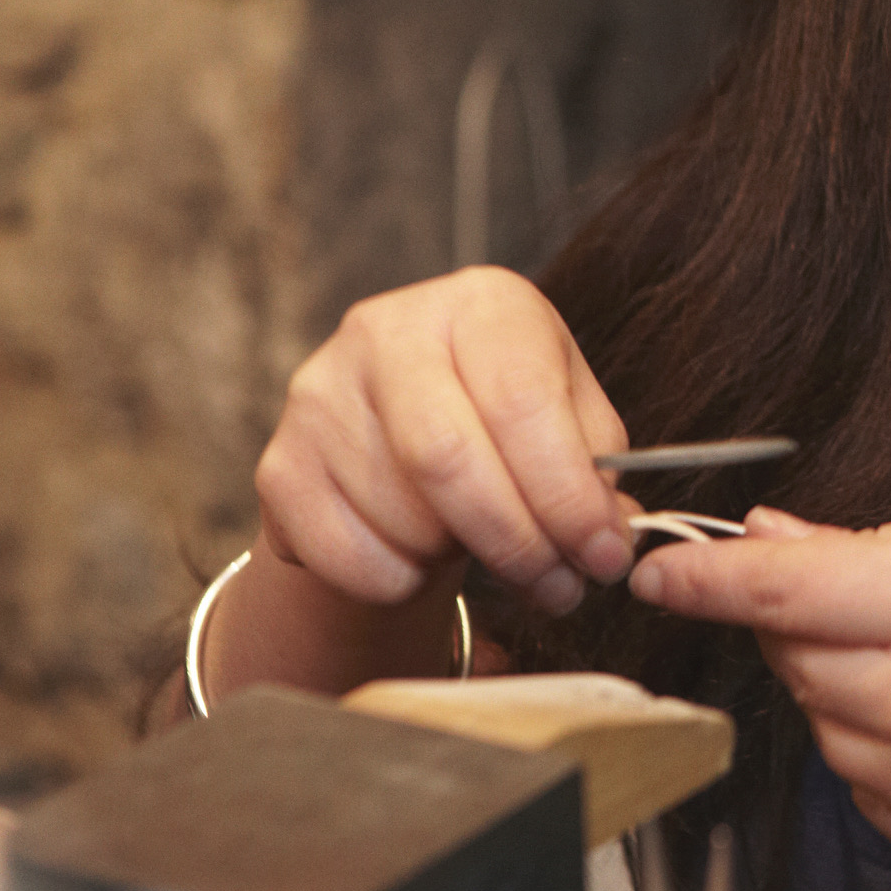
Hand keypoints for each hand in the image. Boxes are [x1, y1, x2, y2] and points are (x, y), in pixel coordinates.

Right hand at [254, 266, 635, 619]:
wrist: (402, 437)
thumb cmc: (504, 423)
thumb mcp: (569, 418)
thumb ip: (595, 473)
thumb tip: (610, 540)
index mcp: (480, 303)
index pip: (521, 399)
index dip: (568, 493)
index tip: (605, 555)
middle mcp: (388, 330)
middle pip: (447, 459)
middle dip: (518, 542)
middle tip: (560, 588)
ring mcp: (320, 393)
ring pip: (401, 516)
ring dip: (461, 560)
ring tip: (493, 556)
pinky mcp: (280, 463)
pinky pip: (346, 556)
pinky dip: (399, 581)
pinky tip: (422, 560)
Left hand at [627, 497, 890, 888]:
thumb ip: (888, 540)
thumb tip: (777, 539)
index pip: (781, 591)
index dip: (706, 576)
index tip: (655, 566)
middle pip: (790, 655)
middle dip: (801, 619)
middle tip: (876, 595)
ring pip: (818, 722)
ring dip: (847, 684)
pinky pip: (862, 781)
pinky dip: (885, 744)